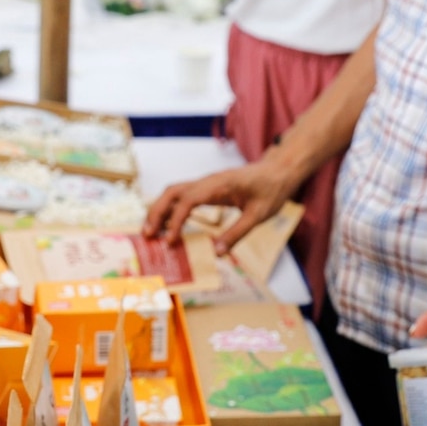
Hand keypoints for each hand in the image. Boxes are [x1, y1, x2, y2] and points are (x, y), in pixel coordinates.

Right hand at [144, 160, 290, 250]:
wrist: (278, 172)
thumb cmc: (271, 190)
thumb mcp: (258, 215)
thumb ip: (237, 233)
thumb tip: (216, 253)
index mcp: (218, 185)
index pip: (187, 200)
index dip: (175, 221)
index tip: (170, 241)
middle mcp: (207, 181)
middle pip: (172, 192)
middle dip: (156, 212)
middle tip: (148, 235)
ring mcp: (206, 183)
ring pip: (174, 192)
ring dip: (160, 209)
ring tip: (152, 232)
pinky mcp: (207, 188)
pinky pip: (183, 195)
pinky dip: (171, 209)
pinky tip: (169, 226)